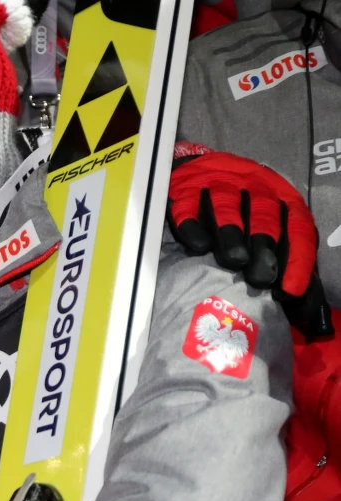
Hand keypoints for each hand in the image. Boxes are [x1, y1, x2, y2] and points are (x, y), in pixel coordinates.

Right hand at [168, 144, 331, 337]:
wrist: (197, 173)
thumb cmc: (240, 216)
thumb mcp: (273, 236)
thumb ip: (291, 273)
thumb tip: (317, 324)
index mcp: (282, 199)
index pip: (298, 228)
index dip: (297, 258)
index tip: (290, 291)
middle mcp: (255, 186)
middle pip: (264, 214)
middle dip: (265, 246)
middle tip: (260, 278)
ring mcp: (219, 183)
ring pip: (228, 206)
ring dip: (232, 233)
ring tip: (232, 261)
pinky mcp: (186, 186)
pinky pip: (189, 204)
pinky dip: (193, 224)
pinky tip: (197, 245)